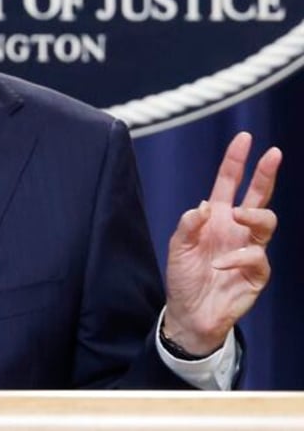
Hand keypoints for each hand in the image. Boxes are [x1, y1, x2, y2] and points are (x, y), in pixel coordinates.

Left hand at [164, 132, 281, 354]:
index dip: (236, 161)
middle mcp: (236, 228)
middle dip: (266, 173)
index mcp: (216, 217)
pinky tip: (220, 265)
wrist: (190, 313)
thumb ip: (188, 225)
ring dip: (253, 216)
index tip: (245, 138)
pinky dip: (238, 257)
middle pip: (258, 196)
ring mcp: (249, 249)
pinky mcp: (257, 273)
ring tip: (236, 217)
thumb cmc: (184, 276)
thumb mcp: (177, 247)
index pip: (229, 183)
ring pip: (267, 221)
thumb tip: (205, 206)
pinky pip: (257, 257)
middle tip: (273, 153)